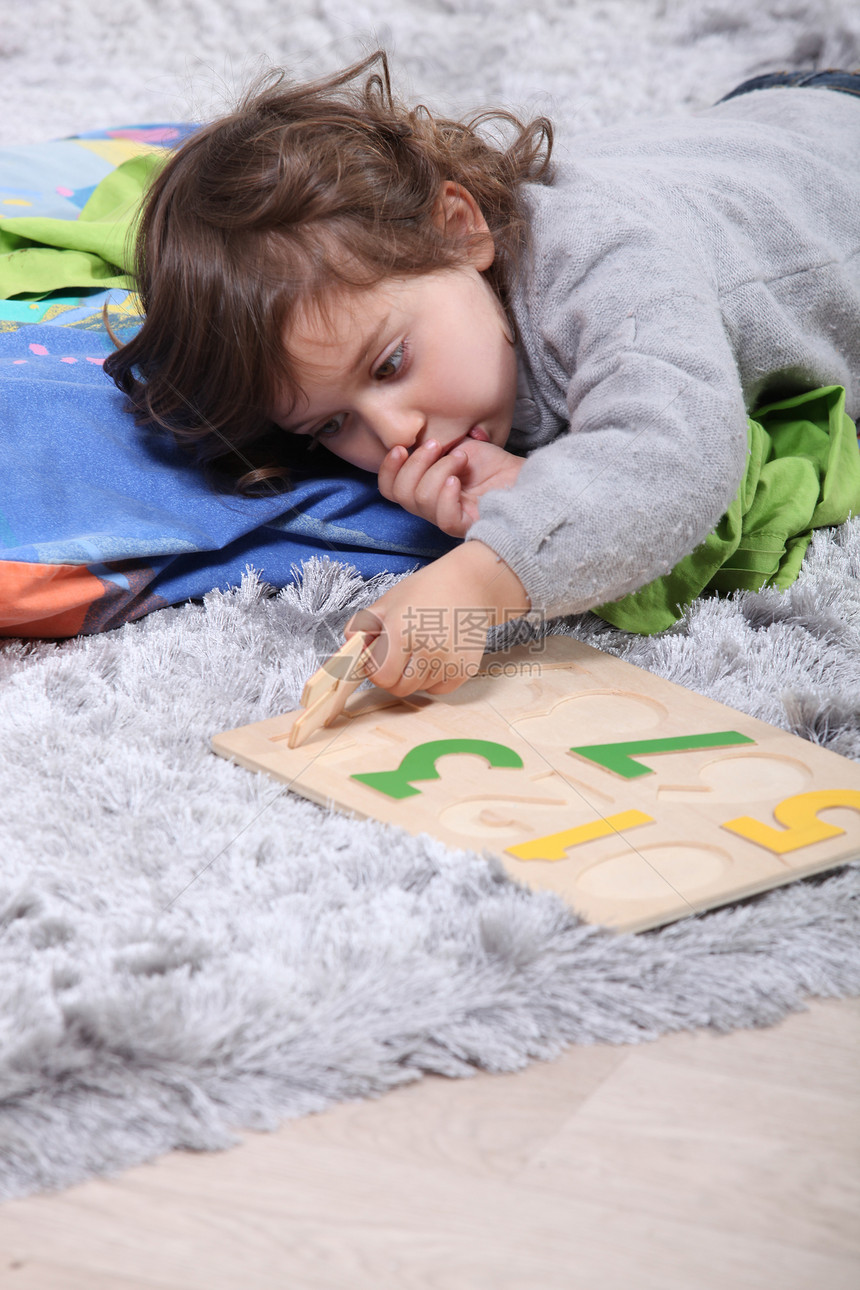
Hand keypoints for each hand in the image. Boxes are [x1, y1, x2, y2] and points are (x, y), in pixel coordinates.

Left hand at [344, 540, 530, 696]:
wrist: (470, 585)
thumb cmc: (426, 591)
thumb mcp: (387, 601)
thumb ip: (362, 626)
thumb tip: (348, 648)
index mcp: (402, 633)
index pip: (381, 677)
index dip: (376, 670)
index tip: (379, 659)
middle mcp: (427, 650)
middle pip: (400, 688)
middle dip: (393, 676)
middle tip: (398, 656)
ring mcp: (449, 661)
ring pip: (420, 688)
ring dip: (414, 676)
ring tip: (421, 649)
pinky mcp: (465, 668)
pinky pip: (440, 688)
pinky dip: (434, 678)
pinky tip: (436, 655)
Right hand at [377, 437, 524, 537]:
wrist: (526, 475)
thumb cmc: (495, 464)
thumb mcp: (458, 446)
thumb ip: (433, 447)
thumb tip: (414, 439)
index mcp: (425, 488)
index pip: (391, 489)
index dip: (388, 469)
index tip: (401, 447)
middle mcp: (433, 507)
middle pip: (400, 495)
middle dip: (414, 464)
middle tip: (437, 446)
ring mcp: (450, 518)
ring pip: (421, 501)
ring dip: (437, 471)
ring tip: (461, 458)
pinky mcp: (469, 527)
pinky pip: (443, 518)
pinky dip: (445, 494)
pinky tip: (458, 480)